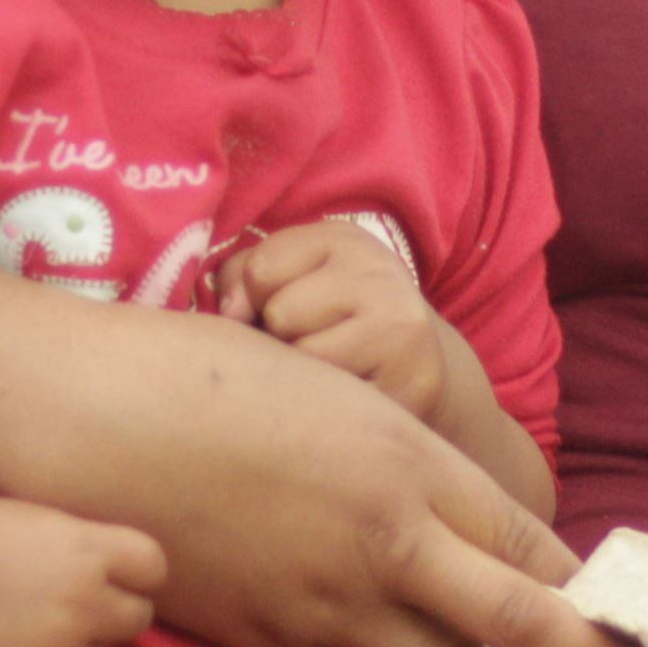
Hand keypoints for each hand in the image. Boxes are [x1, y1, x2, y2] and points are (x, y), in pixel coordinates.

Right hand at [0, 262, 644, 646]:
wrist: (86, 424)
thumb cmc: (204, 375)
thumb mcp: (334, 390)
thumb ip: (399, 456)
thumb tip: (445, 504)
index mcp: (410, 466)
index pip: (532, 548)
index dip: (594, 594)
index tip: (639, 622)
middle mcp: (385, 545)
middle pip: (518, 627)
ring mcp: (327, 605)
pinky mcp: (272, 642)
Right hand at [0, 489, 163, 646]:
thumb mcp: (38, 521)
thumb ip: (91, 552)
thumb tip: (131, 594)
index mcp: (88, 554)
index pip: (153, 570)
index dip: (126, 570)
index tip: (99, 570)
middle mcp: (80, 610)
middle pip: (135, 620)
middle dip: (103, 612)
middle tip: (53, 602)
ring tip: (19, 631)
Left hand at [213, 218, 444, 419]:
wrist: (417, 365)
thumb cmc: (334, 317)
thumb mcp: (293, 275)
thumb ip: (243, 276)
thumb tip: (229, 314)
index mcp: (345, 240)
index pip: (261, 269)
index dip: (256, 298)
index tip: (283, 307)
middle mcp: (381, 274)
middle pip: (281, 315)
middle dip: (282, 336)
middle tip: (313, 340)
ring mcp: (401, 328)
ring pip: (306, 359)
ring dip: (304, 374)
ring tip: (329, 367)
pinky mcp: (412, 384)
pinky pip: (337, 402)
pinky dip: (331, 406)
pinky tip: (349, 394)